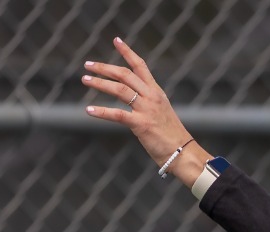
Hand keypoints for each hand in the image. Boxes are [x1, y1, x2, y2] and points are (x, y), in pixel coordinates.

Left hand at [82, 37, 200, 176]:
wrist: (184, 153)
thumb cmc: (172, 136)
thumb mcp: (161, 112)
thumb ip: (147, 103)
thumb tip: (133, 100)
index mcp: (156, 92)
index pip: (141, 66)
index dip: (127, 52)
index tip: (116, 41)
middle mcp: (151, 97)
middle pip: (125, 74)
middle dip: (104, 68)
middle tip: (88, 65)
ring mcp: (147, 110)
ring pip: (119, 89)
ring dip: (100, 83)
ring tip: (85, 80)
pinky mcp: (141, 125)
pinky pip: (118, 115)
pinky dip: (101, 112)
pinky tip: (88, 110)